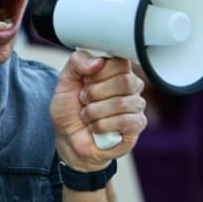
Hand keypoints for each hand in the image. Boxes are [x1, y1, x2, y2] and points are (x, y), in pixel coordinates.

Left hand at [50, 50, 145, 171]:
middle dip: (95, 93)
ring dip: (95, 111)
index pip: (119, 61)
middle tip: (84, 99)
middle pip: (124, 81)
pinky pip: (125, 121)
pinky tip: (95, 127)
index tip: (85, 80)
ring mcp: (135, 105)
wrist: (69, 140)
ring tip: (88, 115)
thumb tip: (98, 62)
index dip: (98, 72)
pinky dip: (102, 125)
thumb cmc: (70, 110)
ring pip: (121, 103)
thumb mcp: (65, 81)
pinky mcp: (137, 125)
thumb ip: (77, 63)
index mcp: (115, 70)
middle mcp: (130, 85)